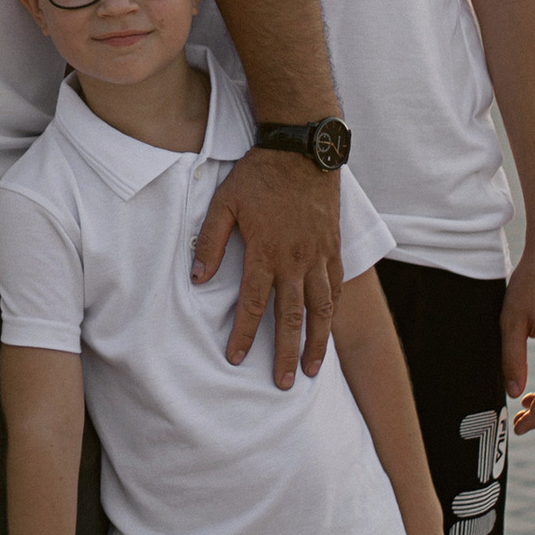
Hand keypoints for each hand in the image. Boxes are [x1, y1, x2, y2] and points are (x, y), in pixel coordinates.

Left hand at [194, 150, 340, 386]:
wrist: (303, 150)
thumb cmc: (258, 175)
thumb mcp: (224, 202)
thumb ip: (210, 241)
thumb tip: (197, 278)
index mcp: (266, 252)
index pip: (254, 304)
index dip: (244, 335)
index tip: (235, 359)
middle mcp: (296, 260)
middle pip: (292, 317)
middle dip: (285, 354)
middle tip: (284, 384)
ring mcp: (319, 254)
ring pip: (321, 308)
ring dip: (317, 341)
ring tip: (313, 369)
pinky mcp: (334, 246)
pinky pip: (336, 286)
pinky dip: (332, 310)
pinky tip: (329, 326)